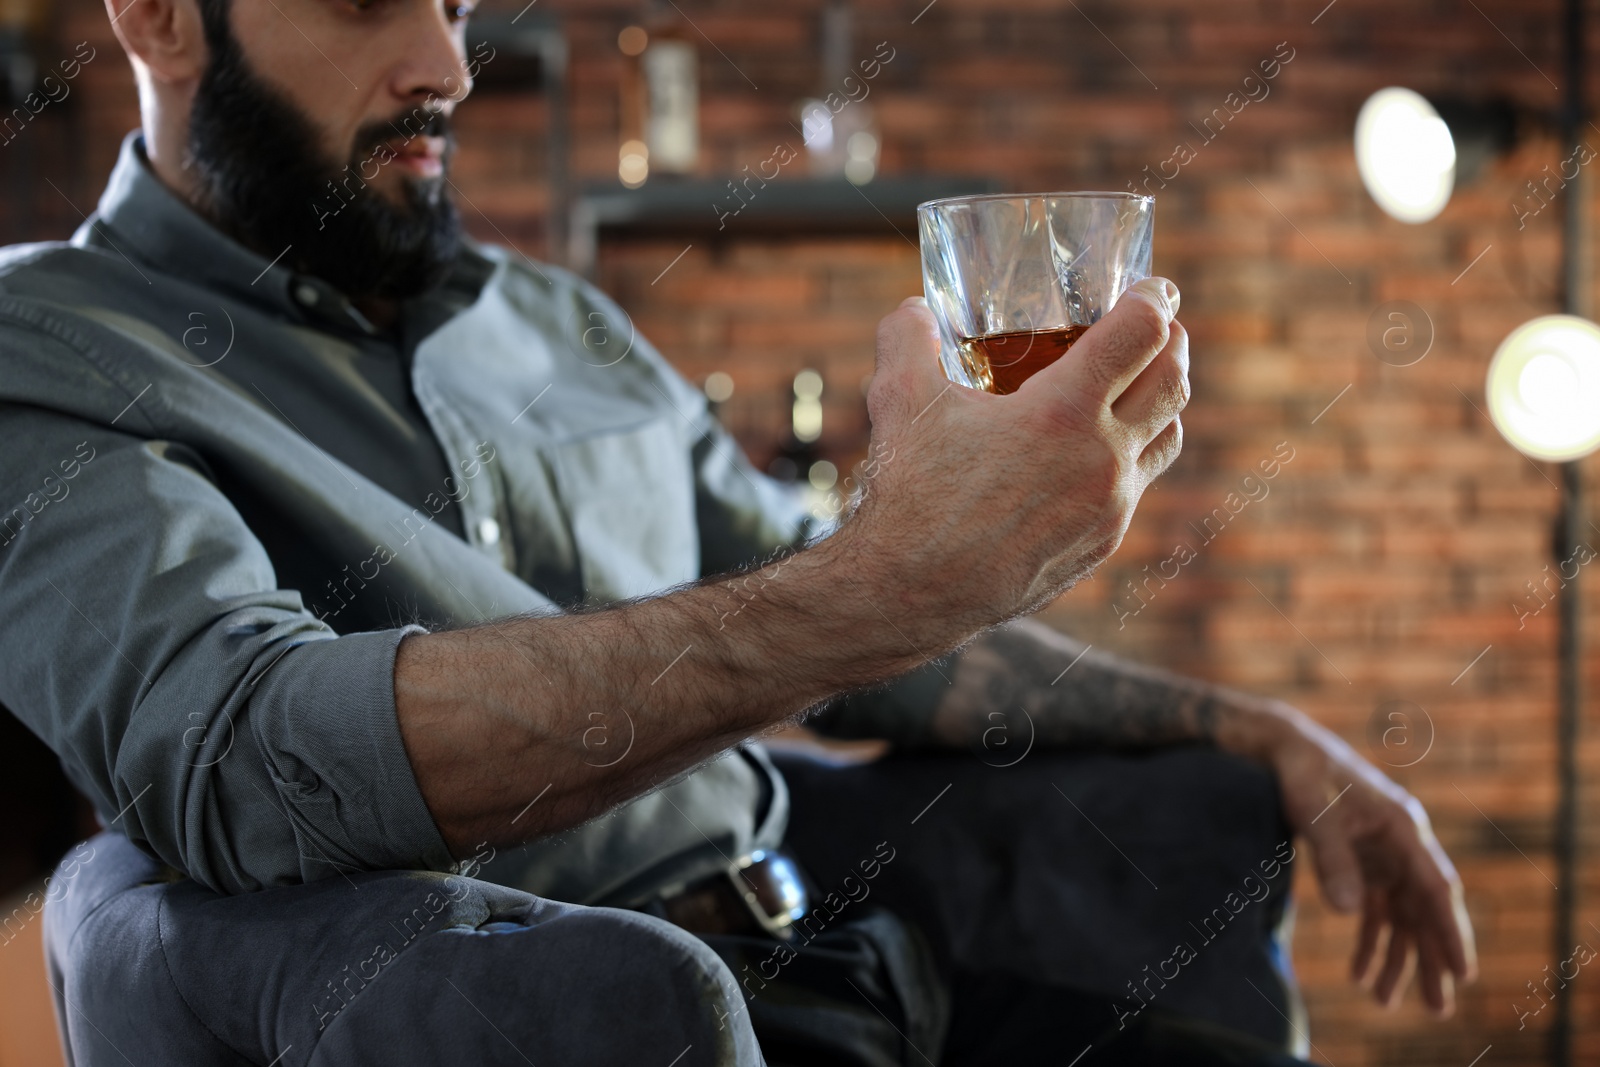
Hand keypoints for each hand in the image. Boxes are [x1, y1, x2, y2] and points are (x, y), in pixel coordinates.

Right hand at [849, 278, 1188, 642]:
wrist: (915, 592)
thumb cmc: (911, 494)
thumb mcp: (900, 400)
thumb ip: (910, 339)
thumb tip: (914, 309)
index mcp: (1063, 411)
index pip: (1141, 334)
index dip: (1154, 299)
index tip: (1154, 287)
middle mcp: (1102, 457)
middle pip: (1173, 381)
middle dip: (1173, 343)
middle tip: (1161, 325)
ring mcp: (1109, 505)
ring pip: (1168, 437)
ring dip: (1165, 400)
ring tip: (1146, 383)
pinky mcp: (1101, 543)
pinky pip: (1137, 487)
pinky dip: (1133, 454)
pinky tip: (1103, 450)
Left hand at [1260, 704, 1477, 1016]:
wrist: (1282, 747)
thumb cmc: (1301, 771)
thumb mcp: (1313, 811)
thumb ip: (1332, 858)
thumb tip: (1348, 912)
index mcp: (1403, 827)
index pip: (1437, 888)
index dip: (1450, 932)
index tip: (1462, 972)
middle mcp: (1401, 844)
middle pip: (1424, 910)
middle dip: (1431, 959)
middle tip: (1437, 1008)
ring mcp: (1383, 855)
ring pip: (1400, 916)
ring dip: (1396, 958)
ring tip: (1384, 1001)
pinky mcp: (1361, 862)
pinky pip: (1373, 909)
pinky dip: (1369, 940)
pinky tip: (1358, 973)